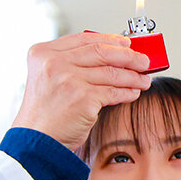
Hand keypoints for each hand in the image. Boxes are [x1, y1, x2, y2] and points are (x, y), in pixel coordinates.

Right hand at [12, 32, 151, 150]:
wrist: (36, 141)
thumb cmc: (44, 114)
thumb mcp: (48, 79)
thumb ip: (71, 65)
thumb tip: (111, 56)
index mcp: (43, 53)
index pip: (84, 38)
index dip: (109, 39)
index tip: (125, 43)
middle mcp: (54, 63)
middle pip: (101, 51)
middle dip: (128, 56)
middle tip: (143, 60)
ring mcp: (69, 79)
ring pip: (111, 72)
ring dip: (133, 76)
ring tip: (143, 79)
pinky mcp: (83, 98)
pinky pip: (113, 92)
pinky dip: (127, 92)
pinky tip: (134, 92)